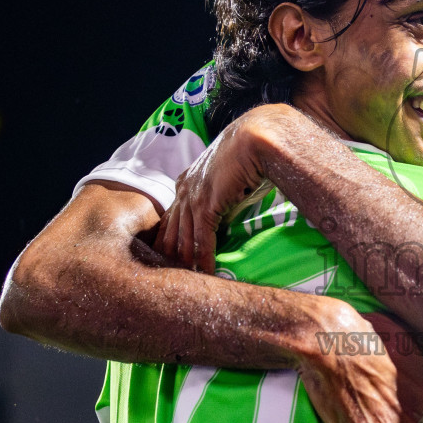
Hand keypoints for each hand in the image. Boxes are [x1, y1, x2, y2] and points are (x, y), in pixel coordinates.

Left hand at [155, 104, 306, 272]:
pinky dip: (203, 258)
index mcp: (186, 182)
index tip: (166, 260)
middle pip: (170, 231)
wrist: (255, 138)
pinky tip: (204, 274)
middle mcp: (184, 189)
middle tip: (169, 281)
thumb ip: (220, 197)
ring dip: (185, 263)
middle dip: (168, 257)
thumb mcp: (227, 178)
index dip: (168, 240)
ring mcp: (192, 196)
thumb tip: (226, 215)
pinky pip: (202, 238)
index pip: (171, 218)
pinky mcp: (206, 204)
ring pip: (183, 238)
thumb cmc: (248, 154)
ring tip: (186, 284)